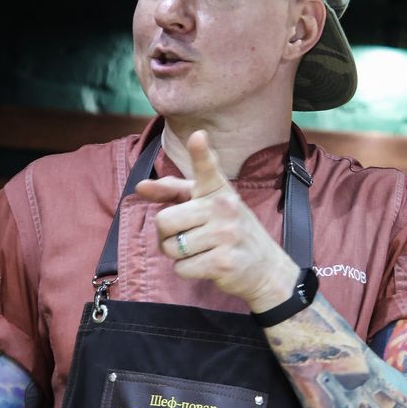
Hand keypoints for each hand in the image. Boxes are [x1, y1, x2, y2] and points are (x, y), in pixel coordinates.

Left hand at [135, 130, 297, 309]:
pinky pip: (181, 268)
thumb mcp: (209, 206)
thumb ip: (175, 193)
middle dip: (166, 235)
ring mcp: (225, 235)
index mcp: (219, 191)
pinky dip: (187, 271)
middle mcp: (224, 208)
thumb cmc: (230, 232)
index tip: (198, 136)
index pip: (207, 169)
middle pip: (164, 220)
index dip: (200, 153)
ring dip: (178, 255)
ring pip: (171, 248)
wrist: (266, 268)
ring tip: (200, 251)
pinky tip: (206, 265)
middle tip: (185, 237)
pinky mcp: (223, 262)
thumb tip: (140, 187)